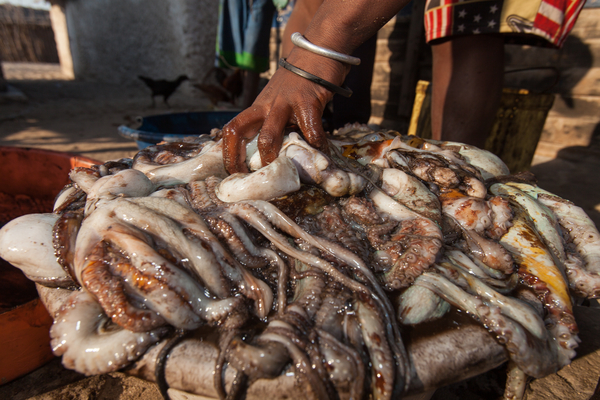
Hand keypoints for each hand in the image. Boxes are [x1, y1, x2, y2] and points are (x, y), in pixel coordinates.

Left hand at [221, 50, 347, 173]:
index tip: (234, 171)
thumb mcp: (279, 97)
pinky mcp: (307, 103)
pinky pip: (311, 131)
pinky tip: (321, 153)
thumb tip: (280, 150)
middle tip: (251, 178)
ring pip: (268, 136)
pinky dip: (316, 146)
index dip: (228, 152)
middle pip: (240, 132)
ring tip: (282, 171)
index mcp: (258, 106)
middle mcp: (266, 105)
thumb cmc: (300, 78)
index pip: (232, 129)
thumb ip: (277, 118)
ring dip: (272, 158)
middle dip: (241, 159)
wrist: (317, 48)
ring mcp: (285, 103)